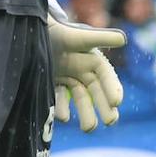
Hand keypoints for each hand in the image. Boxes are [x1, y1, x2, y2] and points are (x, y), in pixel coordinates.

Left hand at [47, 0, 125, 131]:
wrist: (32, 28)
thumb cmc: (57, 29)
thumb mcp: (78, 35)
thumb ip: (99, 37)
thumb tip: (123, 39)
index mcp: (91, 57)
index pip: (106, 75)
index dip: (112, 87)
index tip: (117, 102)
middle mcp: (82, 68)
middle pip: (96, 90)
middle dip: (104, 106)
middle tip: (111, 122)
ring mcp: (67, 75)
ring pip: (80, 97)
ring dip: (86, 113)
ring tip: (88, 129)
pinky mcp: (53, 81)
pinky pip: (60, 98)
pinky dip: (62, 108)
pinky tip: (63, 117)